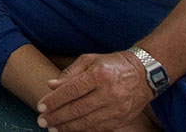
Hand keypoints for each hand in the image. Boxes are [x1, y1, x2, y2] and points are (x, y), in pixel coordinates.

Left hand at [36, 51, 154, 130]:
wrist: (144, 73)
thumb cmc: (111, 64)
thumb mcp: (89, 60)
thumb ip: (69, 73)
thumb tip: (51, 85)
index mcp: (99, 74)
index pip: (72, 90)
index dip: (54, 100)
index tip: (41, 107)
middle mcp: (109, 92)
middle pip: (78, 109)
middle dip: (57, 117)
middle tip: (42, 121)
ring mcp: (118, 107)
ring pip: (88, 122)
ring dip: (68, 127)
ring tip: (53, 128)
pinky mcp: (123, 118)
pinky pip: (100, 128)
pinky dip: (84, 131)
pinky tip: (71, 130)